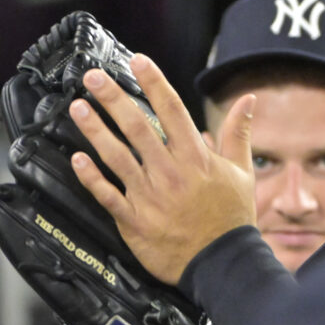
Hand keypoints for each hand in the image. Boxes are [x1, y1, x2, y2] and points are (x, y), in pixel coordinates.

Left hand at [67, 54, 255, 285]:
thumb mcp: (242, 173)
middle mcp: (170, 171)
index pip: (171, 110)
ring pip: (117, 156)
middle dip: (113, 98)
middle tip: (92, 76)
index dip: (153, 82)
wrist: (221, 264)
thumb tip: (248, 99)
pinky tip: (76, 158)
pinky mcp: (134, 220)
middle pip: (137, 126)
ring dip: (95, 130)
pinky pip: (108, 195)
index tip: (136, 60)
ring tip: (78, 108)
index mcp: (196, 157)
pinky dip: (91, 177)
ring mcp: (150, 195)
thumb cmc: (231, 219)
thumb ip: (238, 134)